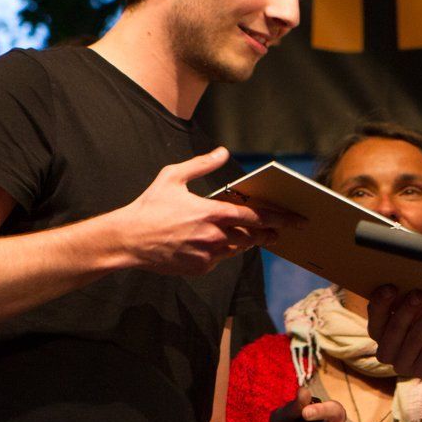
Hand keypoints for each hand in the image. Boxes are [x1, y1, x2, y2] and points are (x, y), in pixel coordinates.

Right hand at [116, 147, 303, 274]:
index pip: (253, 217)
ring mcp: (206, 255)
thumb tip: (223, 152)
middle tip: (278, 231)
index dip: (276, 218)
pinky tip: (219, 243)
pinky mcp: (198, 269)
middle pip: (251, 237)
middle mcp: (213, 236)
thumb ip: (202, 164)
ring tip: (255, 236)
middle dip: (267, 233)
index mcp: (210, 213)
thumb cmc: (149, 206)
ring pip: (237, 249)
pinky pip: (219, 260)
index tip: (293, 219)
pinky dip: (223, 251)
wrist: (128, 240)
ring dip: (246, 242)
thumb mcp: (173, 177)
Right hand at [366, 286, 421, 377]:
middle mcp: (388, 350)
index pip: (375, 317)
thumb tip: (408, 281)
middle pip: (392, 330)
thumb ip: (411, 295)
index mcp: (381, 331)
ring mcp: (404, 365)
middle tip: (420, 294)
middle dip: (406, 310)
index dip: (380, 303)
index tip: (391, 287)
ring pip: (413, 340)